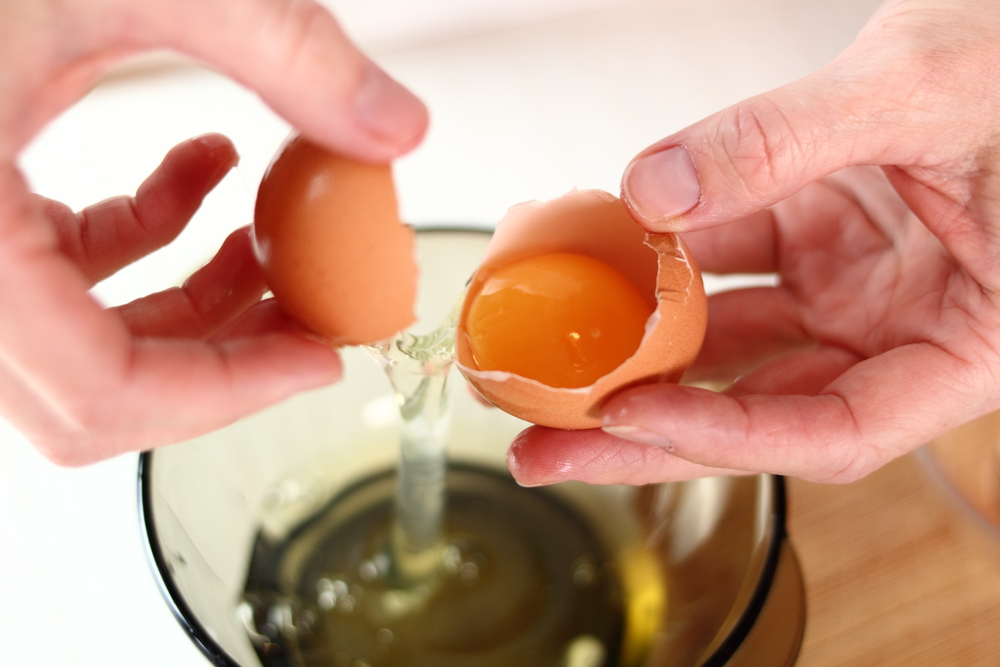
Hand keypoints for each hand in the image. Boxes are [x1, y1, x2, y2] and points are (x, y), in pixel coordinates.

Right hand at [0, 0, 427, 464]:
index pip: (100, 386)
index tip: (317, 358)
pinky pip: (58, 268)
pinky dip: (144, 241)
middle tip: (308, 318)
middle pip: (93, 387)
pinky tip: (204, 174)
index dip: (229, 391)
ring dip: (191, 303)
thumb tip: (393, 125)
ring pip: (80, 338)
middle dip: (219, 359)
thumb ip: (284, 50)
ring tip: (271, 245)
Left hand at [509, 0, 999, 485]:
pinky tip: (607, 260)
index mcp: (973, 344)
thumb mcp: (920, 90)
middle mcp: (906, 330)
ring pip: (735, 343)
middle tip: (548, 447)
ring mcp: (860, 286)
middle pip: (761, 408)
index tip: (628, 415)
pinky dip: (668, 263)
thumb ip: (782, 140)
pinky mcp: (824, 239)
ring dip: (641, 352)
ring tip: (552, 362)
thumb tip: (654, 191)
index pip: (835, 430)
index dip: (724, 436)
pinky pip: (732, 263)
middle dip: (646, 431)